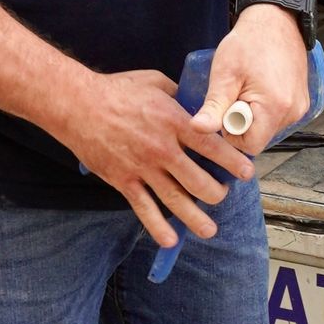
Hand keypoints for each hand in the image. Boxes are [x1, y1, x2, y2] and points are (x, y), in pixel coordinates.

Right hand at [56, 66, 254, 249]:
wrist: (77, 105)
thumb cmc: (117, 90)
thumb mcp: (156, 83)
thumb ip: (180, 95)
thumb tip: (197, 103)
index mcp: (174, 122)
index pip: (212, 147)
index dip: (233, 162)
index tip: (246, 173)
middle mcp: (162, 148)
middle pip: (199, 180)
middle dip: (216, 193)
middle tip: (222, 195)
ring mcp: (142, 167)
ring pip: (175, 200)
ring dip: (195, 218)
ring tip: (209, 231)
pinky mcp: (123, 180)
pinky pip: (144, 208)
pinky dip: (157, 227)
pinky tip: (170, 240)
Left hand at [198, 6, 311, 150]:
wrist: (275, 19)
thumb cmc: (250, 42)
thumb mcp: (225, 74)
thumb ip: (213, 106)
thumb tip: (198, 129)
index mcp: (275, 108)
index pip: (249, 145)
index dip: (231, 131)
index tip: (227, 107)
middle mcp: (293, 111)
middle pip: (259, 138)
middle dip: (241, 122)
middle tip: (236, 94)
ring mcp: (300, 107)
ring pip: (267, 128)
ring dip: (253, 115)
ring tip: (247, 87)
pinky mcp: (301, 101)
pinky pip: (277, 118)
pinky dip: (264, 109)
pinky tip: (258, 87)